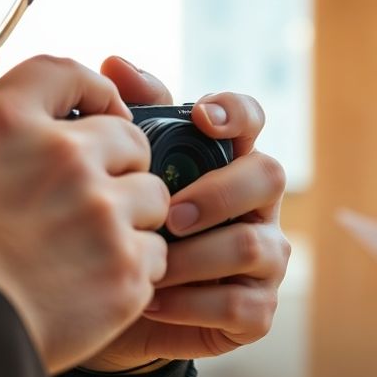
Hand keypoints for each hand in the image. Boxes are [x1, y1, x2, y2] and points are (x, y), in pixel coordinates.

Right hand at [0, 56, 168, 373]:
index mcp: (10, 122)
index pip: (67, 72)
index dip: (92, 88)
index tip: (101, 108)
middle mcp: (66, 157)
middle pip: (130, 138)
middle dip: (121, 162)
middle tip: (99, 193)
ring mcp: (102, 213)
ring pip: (153, 196)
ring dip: (132, 216)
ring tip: (96, 244)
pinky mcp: (125, 268)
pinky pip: (155, 253)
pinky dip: (133, 267)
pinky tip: (97, 282)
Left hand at [78, 56, 290, 370]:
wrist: (107, 311)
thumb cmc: (122, 230)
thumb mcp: (119, 176)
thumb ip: (126, 120)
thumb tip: (114, 64)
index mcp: (226, 162)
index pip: (251, 119)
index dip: (236, 112)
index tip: (203, 117)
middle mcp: (256, 205)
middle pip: (269, 176)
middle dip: (218, 194)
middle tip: (169, 215)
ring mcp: (264, 258)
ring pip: (253, 246)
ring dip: (192, 257)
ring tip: (147, 265)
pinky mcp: (257, 311)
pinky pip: (240, 305)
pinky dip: (190, 304)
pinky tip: (152, 302)